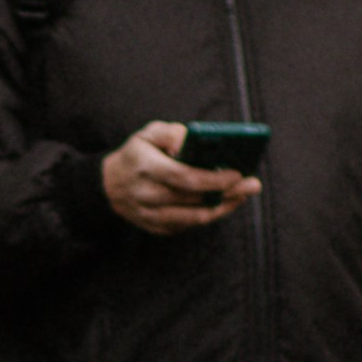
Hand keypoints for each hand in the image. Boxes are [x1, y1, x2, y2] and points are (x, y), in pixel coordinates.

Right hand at [101, 122, 258, 237]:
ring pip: (194, 217)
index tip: (236, 173)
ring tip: (243, 194)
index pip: (182, 177)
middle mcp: (146, 195)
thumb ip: (172, 133)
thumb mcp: (148, 133)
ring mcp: (149, 216)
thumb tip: (194, 143)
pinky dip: (209, 215)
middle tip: (252, 184)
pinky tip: (225, 203)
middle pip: (193, 199)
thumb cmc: (137, 154)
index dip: (211, 179)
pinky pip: (188, 225)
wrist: (109, 186)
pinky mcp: (155, 228)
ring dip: (223, 207)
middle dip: (226, 193)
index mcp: (145, 167)